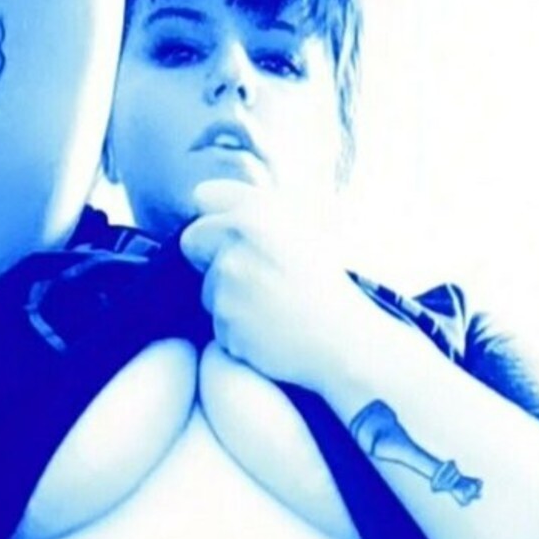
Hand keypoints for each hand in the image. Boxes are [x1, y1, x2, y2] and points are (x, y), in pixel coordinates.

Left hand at [178, 179, 373, 391]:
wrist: (346, 340)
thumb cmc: (333, 285)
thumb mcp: (307, 228)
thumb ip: (263, 212)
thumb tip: (217, 200)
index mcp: (257, 211)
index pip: (205, 197)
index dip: (214, 217)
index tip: (223, 232)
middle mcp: (235, 242)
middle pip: (192, 242)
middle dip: (208, 257)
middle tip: (245, 277)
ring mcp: (226, 285)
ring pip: (208, 290)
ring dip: (228, 300)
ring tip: (270, 310)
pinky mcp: (225, 324)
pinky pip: (219, 327)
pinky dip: (238, 334)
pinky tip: (269, 334)